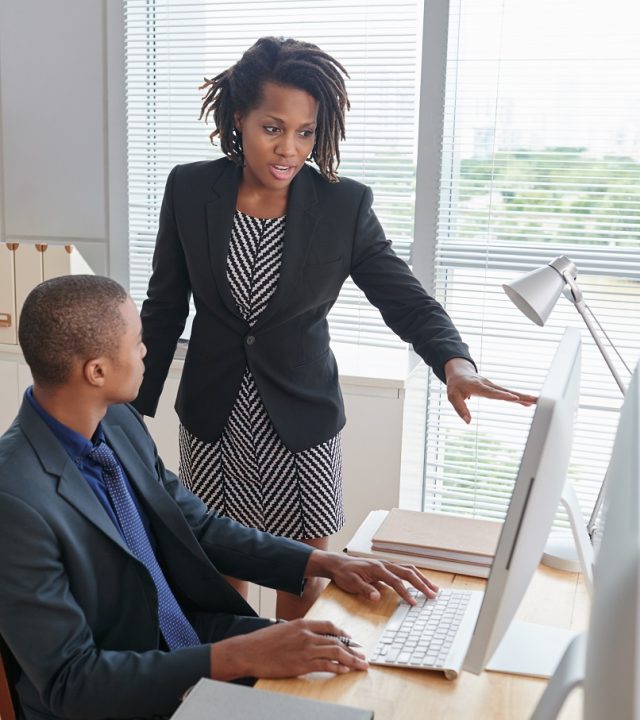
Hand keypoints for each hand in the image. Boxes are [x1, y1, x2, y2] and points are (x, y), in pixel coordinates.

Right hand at [210, 618, 367, 679]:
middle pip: (336, 640)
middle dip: (352, 649)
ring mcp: (305, 649)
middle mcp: (306, 634)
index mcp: (302, 623)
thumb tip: (310, 638)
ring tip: (360, 665)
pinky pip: (325, 665)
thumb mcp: (283, 629)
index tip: (351, 639)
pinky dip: (337, 668)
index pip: (329, 626)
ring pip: (335, 652)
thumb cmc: (263, 642)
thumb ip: (299, 632)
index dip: (342, 633)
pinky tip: (344, 670)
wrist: (249, 651)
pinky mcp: (302, 664)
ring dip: (350, 659)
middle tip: (362, 655)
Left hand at [306, 551, 438, 604]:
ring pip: (409, 569)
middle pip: (408, 573)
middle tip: (433, 595)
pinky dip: (415, 576)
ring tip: (433, 589)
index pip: (396, 582)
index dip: (406, 593)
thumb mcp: (351, 583)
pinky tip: (421, 582)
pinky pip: (404, 570)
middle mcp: (385, 564)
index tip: (414, 603)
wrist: (338, 564)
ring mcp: (387, 564)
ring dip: (422, 578)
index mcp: (377, 569)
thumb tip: (377, 597)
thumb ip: (365, 589)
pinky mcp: (387, 567)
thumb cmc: (345, 574)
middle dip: (422, 584)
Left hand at [444, 358, 536, 423]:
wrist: (459, 372)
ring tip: (537, 402)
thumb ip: (460, 409)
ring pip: (510, 392)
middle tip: (535, 400)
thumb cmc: (455, 385)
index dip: (503, 395)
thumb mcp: (452, 396)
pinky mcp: (495, 388)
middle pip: (507, 391)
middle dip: (520, 396)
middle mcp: (488, 385)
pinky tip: (527, 403)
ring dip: (523, 397)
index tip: (515, 398)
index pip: (492, 392)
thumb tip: (468, 422)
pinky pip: (508, 393)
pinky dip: (518, 397)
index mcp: (478, 386)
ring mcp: (493, 386)